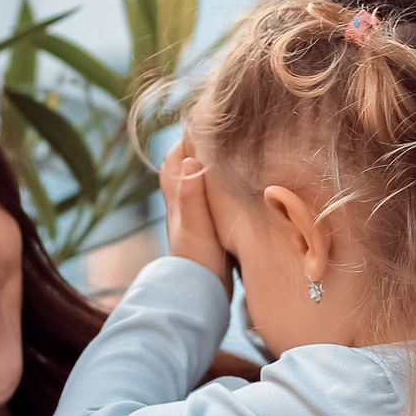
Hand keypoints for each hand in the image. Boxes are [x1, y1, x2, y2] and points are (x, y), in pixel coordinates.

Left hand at [158, 136, 229, 285]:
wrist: (202, 295)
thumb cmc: (198, 261)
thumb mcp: (196, 227)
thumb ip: (191, 195)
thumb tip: (192, 158)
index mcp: (177, 196)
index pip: (178, 154)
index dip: (191, 135)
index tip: (212, 120)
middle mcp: (182, 202)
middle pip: (186, 163)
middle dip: (201, 146)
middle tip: (225, 131)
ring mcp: (194, 215)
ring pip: (199, 180)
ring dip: (211, 166)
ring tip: (233, 152)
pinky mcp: (207, 226)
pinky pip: (212, 196)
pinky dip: (220, 186)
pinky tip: (237, 187)